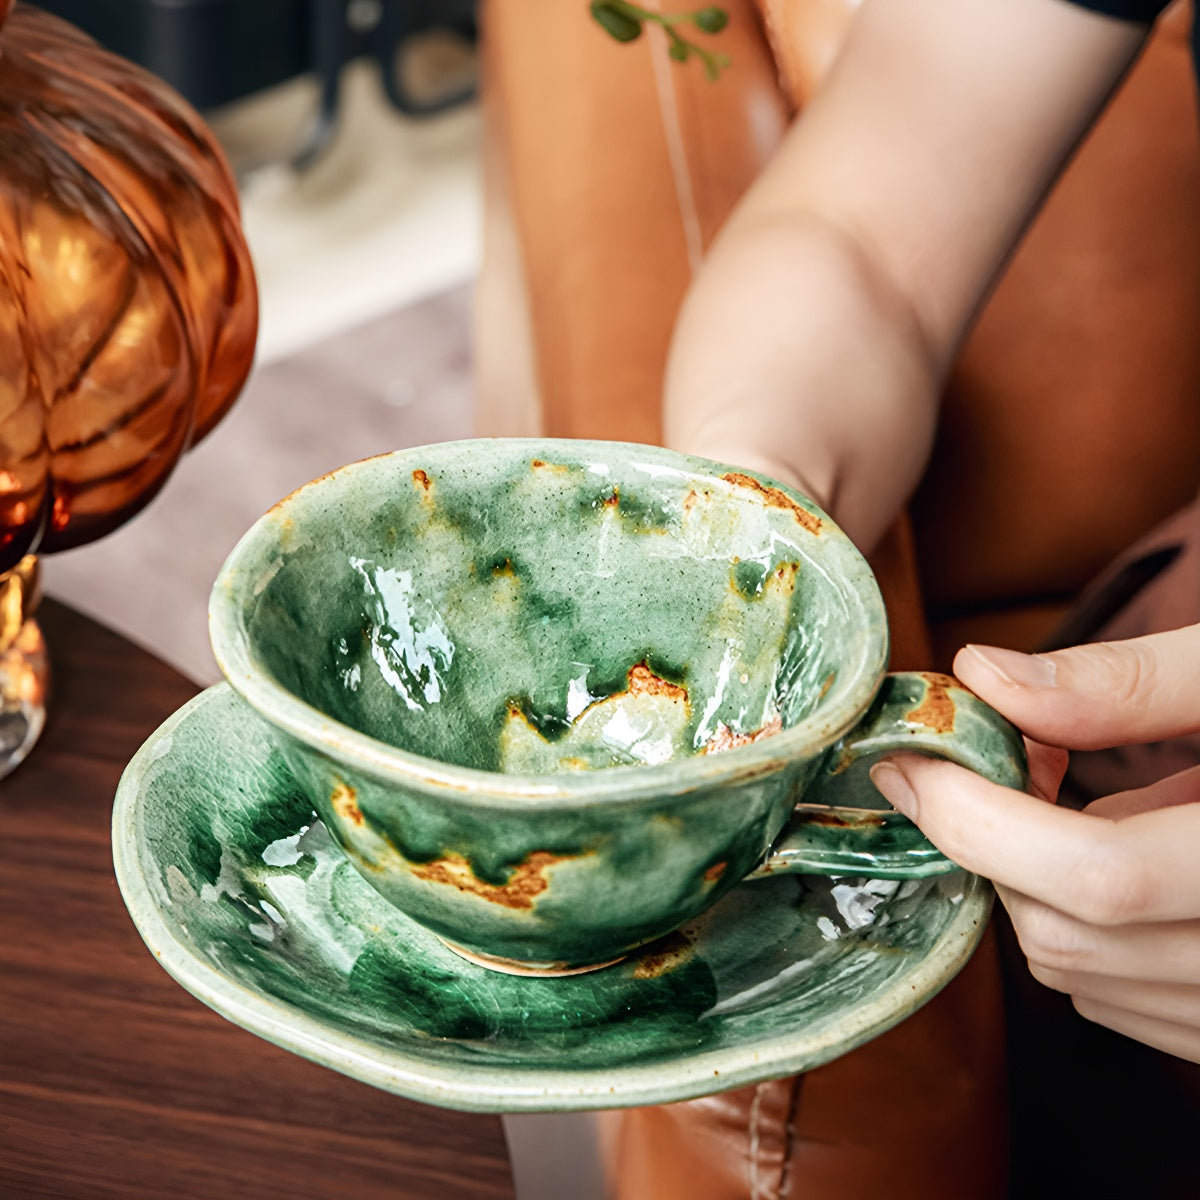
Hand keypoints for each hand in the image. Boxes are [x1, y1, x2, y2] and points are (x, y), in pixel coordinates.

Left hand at [869, 625, 1199, 1063]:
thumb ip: (1130, 682)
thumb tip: (985, 677)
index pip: (1096, 876)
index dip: (976, 815)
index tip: (909, 755)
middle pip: (1067, 933)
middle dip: (995, 841)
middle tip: (1003, 752)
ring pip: (1079, 973)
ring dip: (1034, 881)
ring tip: (1081, 790)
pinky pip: (1120, 997)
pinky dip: (1082, 924)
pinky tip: (1126, 848)